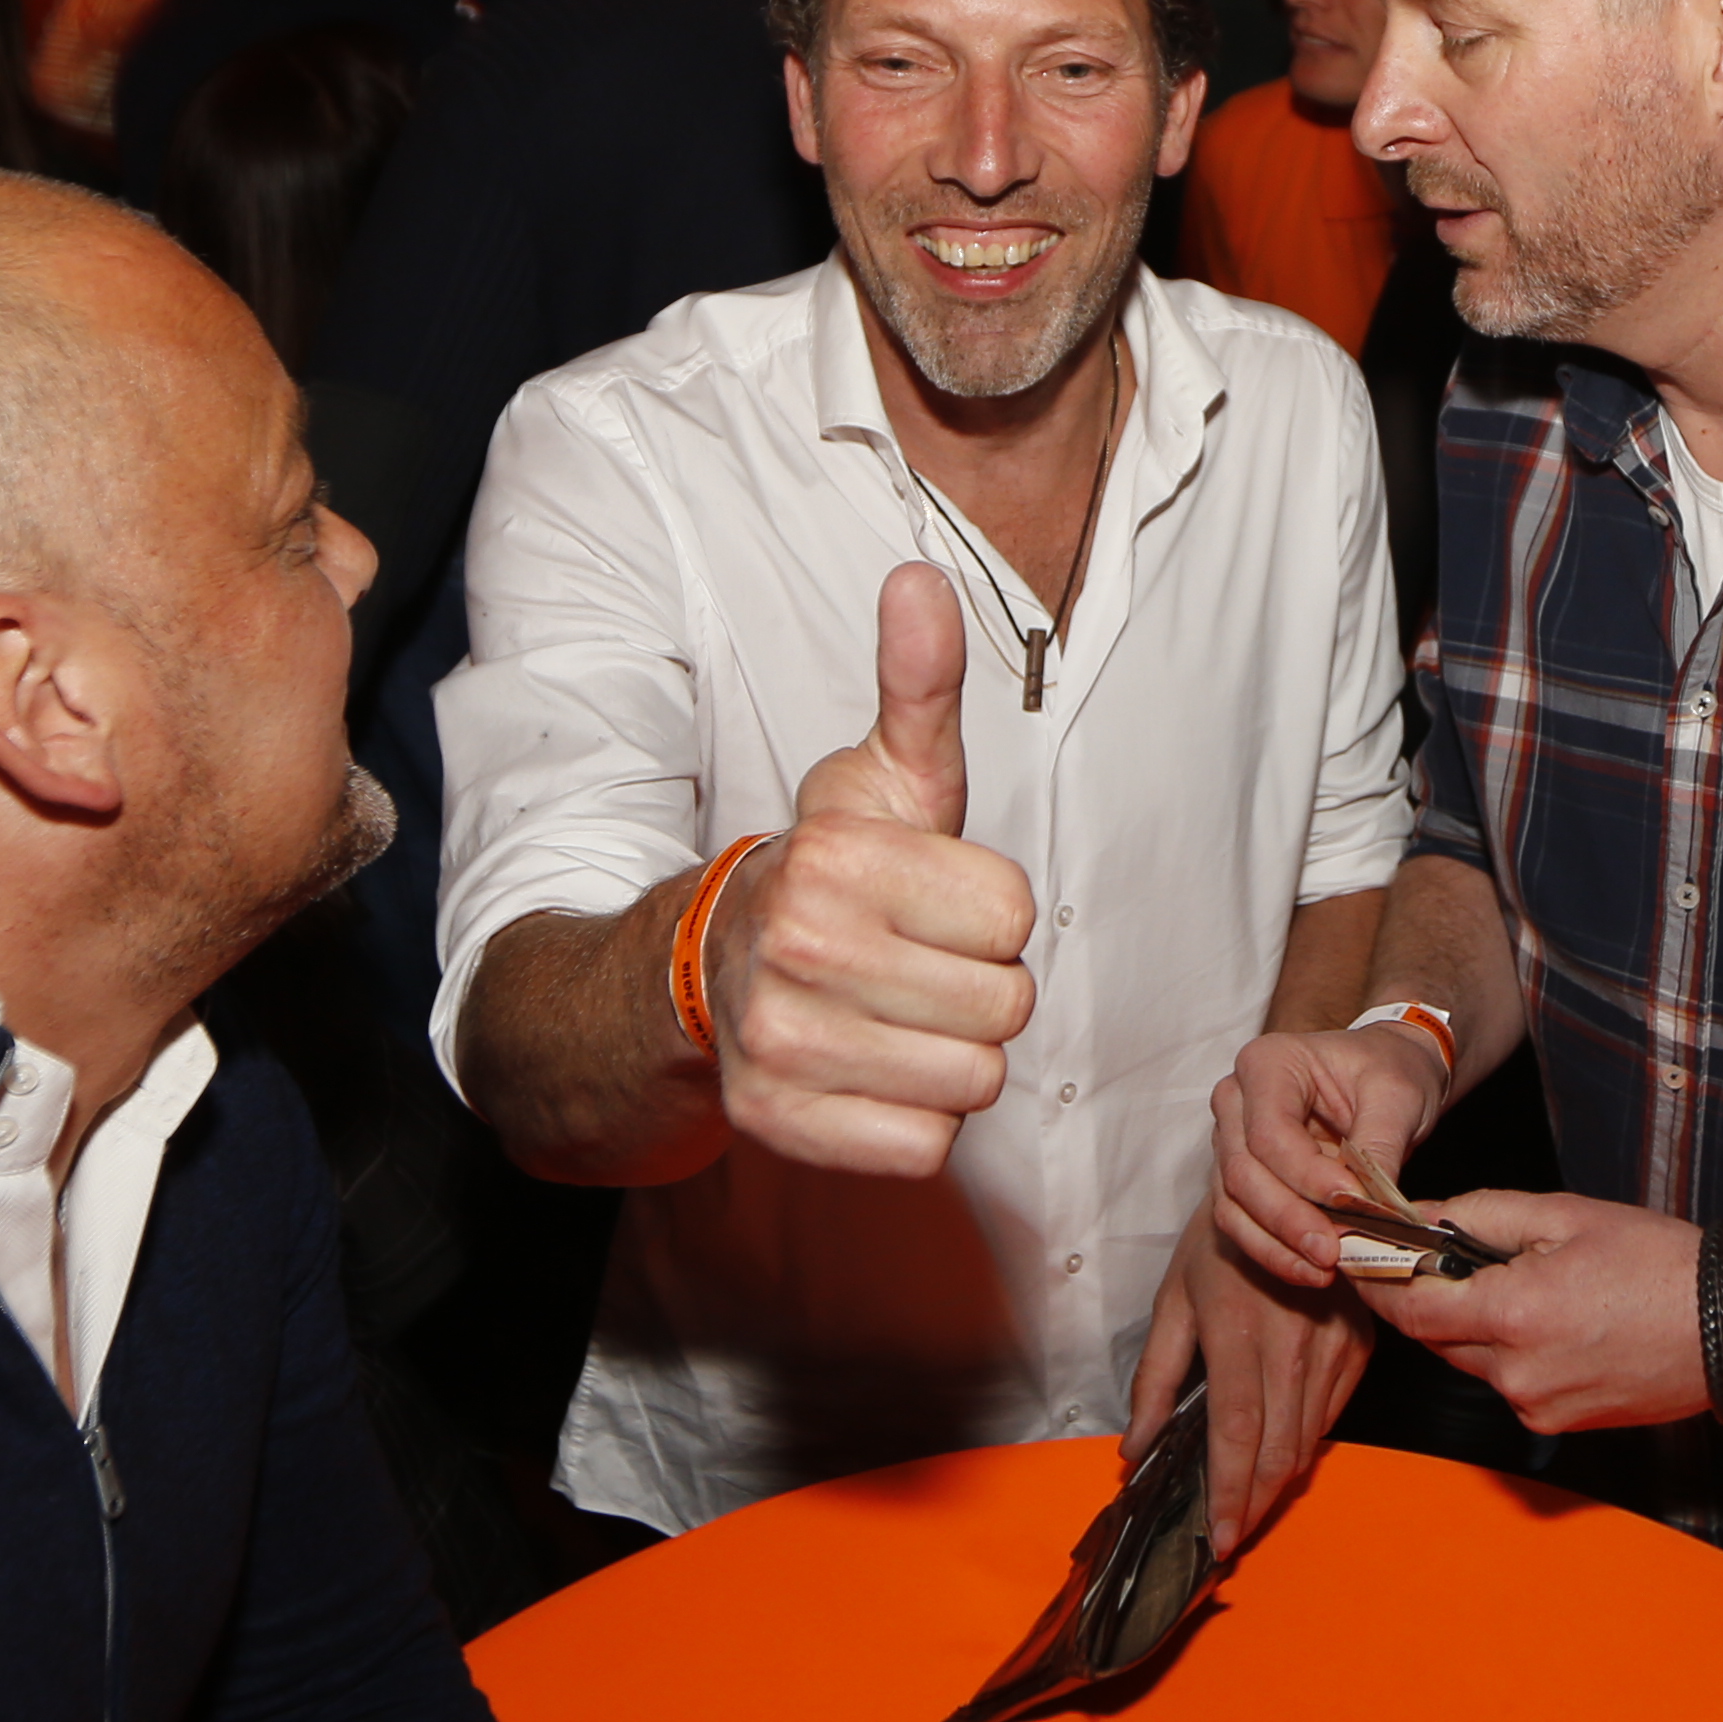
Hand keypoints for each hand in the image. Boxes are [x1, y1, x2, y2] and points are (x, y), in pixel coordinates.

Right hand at [702, 564, 1038, 1178]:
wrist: (709, 973)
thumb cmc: (835, 874)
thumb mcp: (885, 777)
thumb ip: (917, 687)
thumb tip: (920, 577)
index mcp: (833, 858)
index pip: (1013, 914)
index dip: (988, 913)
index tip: (933, 904)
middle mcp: (795, 948)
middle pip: (1005, 1005)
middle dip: (978, 990)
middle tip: (916, 967)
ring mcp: (781, 1043)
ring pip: (972, 1081)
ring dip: (950, 1057)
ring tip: (894, 1018)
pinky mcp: (779, 1126)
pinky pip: (925, 1145)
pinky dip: (913, 1120)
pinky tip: (870, 1073)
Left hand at [1129, 1200, 1365, 1558]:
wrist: (1291, 1182)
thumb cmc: (1222, 1239)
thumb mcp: (1173, 1301)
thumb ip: (1154, 1380)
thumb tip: (1136, 1448)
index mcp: (1237, 1331)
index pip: (1236, 1434)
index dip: (1229, 1494)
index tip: (1219, 1540)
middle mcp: (1292, 1342)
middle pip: (1279, 1450)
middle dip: (1255, 1504)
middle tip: (1233, 1535)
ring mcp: (1334, 1342)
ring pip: (1311, 1439)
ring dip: (1280, 1480)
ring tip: (1251, 1504)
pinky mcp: (1360, 1341)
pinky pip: (1335, 1411)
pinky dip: (1308, 1441)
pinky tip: (1283, 1452)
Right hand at [1202, 1012, 1451, 1288]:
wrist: (1387, 1075)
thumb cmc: (1390, 1070)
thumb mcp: (1397, 1094)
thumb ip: (1378, 1145)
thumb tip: (1368, 1206)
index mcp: (1267, 1063)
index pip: (1270, 1133)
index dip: (1306, 1176)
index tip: (1352, 1203)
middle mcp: (1235, 1099)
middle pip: (1243, 1171)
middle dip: (1288, 1219)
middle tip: (1332, 1253)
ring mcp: (1230, 1140)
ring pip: (1233, 1204)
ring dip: (1276, 1245)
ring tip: (1323, 1270)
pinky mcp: (1240, 1176)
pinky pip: (1241, 1221)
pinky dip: (1273, 1251)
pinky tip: (1310, 1270)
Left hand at [1365, 1190, 1706, 1434]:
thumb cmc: (1659, 1261)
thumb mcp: (1566, 1215)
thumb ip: (1482, 1215)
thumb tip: (1422, 1215)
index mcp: (1514, 1314)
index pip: (1410, 1311)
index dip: (1378, 1284)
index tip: (1357, 1259)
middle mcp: (1517, 1374)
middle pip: (1435, 1339)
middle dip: (1427, 1301)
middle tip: (1433, 1259)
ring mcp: (1538, 1408)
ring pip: (1473, 1363)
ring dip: (1473, 1327)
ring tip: (1518, 1284)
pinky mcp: (1560, 1425)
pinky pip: (1511, 1384)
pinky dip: (1512, 1353)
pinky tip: (1554, 1322)